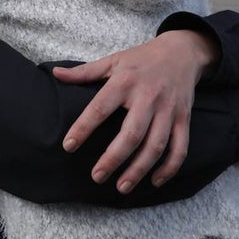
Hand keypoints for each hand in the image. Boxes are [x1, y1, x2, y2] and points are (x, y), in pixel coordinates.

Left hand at [51, 29, 217, 193]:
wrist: (182, 51)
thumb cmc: (142, 59)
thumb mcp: (113, 60)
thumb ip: (84, 72)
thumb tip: (55, 74)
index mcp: (125, 82)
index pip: (100, 108)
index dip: (83, 127)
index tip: (68, 145)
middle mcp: (147, 97)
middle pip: (131, 134)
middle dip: (113, 158)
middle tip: (97, 176)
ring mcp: (168, 110)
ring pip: (155, 145)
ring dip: (139, 169)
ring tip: (121, 186)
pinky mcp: (183, 119)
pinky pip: (179, 148)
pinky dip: (169, 168)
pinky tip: (155, 181)